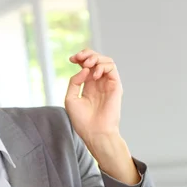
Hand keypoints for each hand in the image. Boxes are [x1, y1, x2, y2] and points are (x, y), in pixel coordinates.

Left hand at [65, 49, 139, 184]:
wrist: (95, 132)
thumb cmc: (82, 120)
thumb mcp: (70, 99)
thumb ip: (74, 82)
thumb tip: (84, 69)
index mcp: (88, 86)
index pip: (86, 65)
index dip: (80, 58)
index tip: (72, 59)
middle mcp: (99, 83)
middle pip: (96, 60)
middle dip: (87, 54)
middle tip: (79, 58)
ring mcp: (108, 84)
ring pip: (106, 61)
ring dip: (95, 58)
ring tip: (88, 65)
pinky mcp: (116, 86)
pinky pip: (112, 68)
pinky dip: (103, 66)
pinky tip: (95, 75)